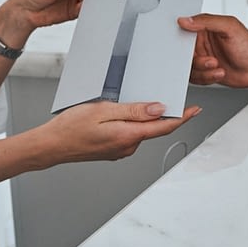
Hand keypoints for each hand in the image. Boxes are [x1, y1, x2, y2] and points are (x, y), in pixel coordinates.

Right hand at [36, 100, 200, 164]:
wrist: (51, 146)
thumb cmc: (70, 128)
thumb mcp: (103, 110)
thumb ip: (133, 111)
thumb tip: (159, 109)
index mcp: (128, 136)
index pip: (165, 127)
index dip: (183, 118)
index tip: (196, 109)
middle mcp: (128, 147)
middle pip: (155, 128)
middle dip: (165, 114)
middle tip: (169, 95)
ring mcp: (121, 151)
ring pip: (141, 131)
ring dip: (145, 118)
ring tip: (138, 101)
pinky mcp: (114, 151)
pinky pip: (130, 135)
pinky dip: (133, 124)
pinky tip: (123, 114)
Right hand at [178, 13, 247, 86]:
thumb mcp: (229, 27)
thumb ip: (206, 21)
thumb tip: (185, 20)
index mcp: (205, 29)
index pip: (184, 33)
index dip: (183, 43)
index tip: (190, 49)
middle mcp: (203, 44)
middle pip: (184, 55)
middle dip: (197, 61)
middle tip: (212, 61)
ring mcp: (204, 59)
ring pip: (190, 68)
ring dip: (204, 70)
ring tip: (218, 66)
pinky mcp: (207, 72)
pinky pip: (197, 78)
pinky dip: (207, 77)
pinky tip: (220, 72)